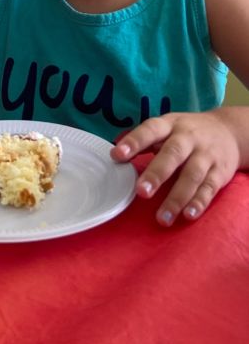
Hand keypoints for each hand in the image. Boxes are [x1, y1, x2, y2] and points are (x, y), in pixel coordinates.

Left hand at [111, 109, 241, 224]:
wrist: (229, 131)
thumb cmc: (187, 133)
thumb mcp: (167, 127)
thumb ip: (143, 140)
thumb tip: (114, 151)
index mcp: (170, 125)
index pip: (150, 130)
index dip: (134, 142)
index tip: (117, 155)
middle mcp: (188, 138)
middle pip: (173, 155)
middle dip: (157, 174)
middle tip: (141, 192)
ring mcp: (206, 155)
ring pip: (192, 176)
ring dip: (177, 198)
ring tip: (162, 218)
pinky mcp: (219, 172)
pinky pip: (209, 188)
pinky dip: (199, 202)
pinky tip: (188, 215)